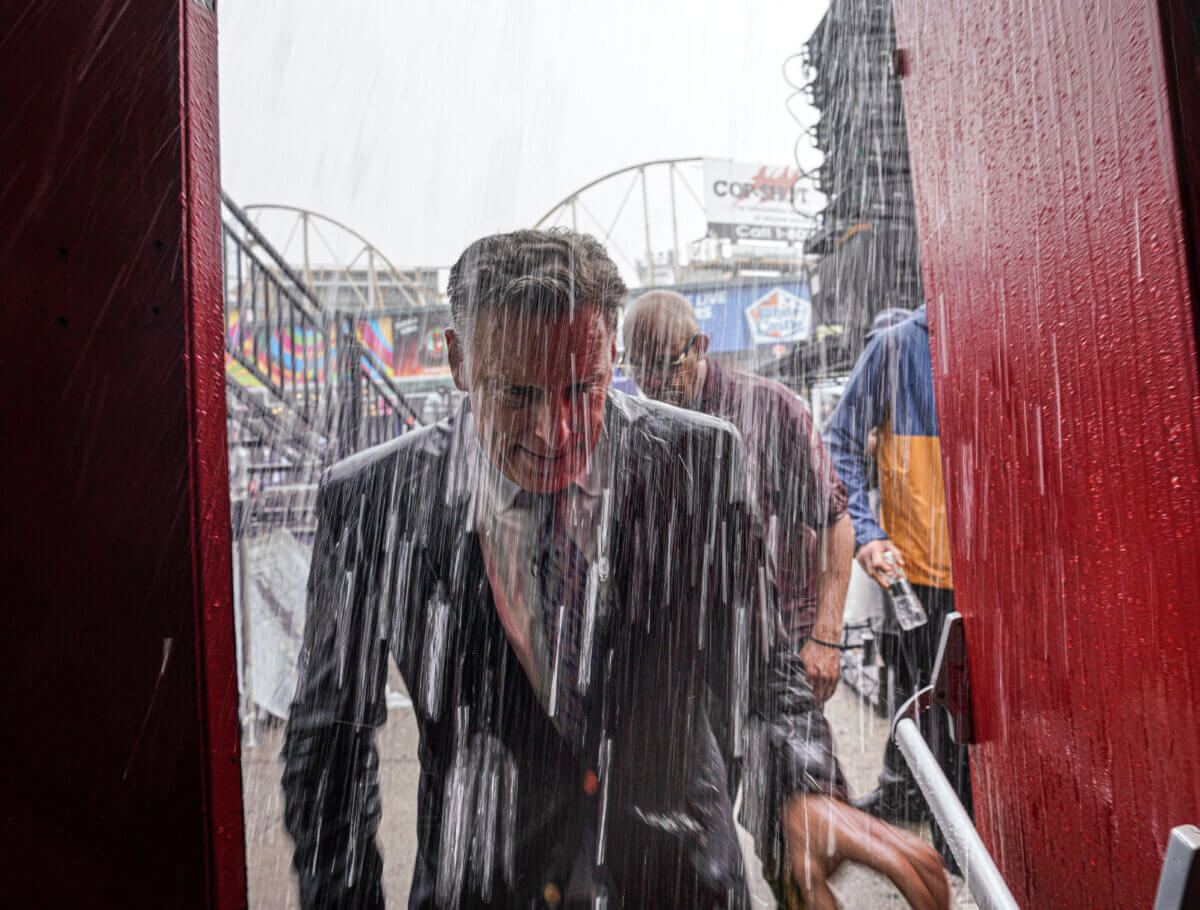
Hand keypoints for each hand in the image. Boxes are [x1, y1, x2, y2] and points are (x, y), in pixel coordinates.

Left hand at [785, 794, 948, 909]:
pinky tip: (935, 879)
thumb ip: (820, 896)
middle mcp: (876, 832)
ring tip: (941, 902)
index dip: (916, 889)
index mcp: (857, 841)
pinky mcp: (887, 829)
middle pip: (919, 859)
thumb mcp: (804, 866)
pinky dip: (933, 864)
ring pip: (924, 850)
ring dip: (938, 878)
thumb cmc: (805, 828)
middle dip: (936, 889)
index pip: (897, 865)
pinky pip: (919, 845)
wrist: (806, 800)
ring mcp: (884, 829)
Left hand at [799, 637, 840, 702]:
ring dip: (820, 701)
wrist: (825, 640)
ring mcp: (830, 677)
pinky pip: (833, 691)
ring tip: (814, 706)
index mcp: (811, 673)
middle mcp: (822, 676)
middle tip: (806, 708)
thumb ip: (799, 673)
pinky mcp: (836, 676)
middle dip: (811, 703)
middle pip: (816, 697)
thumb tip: (793, 684)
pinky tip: (823, 699)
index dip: (803, 700)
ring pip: (825, 696)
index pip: (806, 692)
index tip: (799, 705)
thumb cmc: (811, 649)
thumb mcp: (801, 660)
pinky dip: (827, 696)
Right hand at [855, 539, 903, 589]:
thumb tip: (902, 565)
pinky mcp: (858, 560)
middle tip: (887, 587)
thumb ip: (896, 554)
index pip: (877, 562)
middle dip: (880, 580)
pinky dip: (873, 574)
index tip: (890, 572)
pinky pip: (866, 570)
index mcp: (874, 548)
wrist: (866, 538)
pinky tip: (878, 576)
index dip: (883, 568)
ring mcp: (861, 557)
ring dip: (877, 578)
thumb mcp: (889, 545)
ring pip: (869, 572)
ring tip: (884, 584)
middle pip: (872, 570)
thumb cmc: (880, 542)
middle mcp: (866, 553)